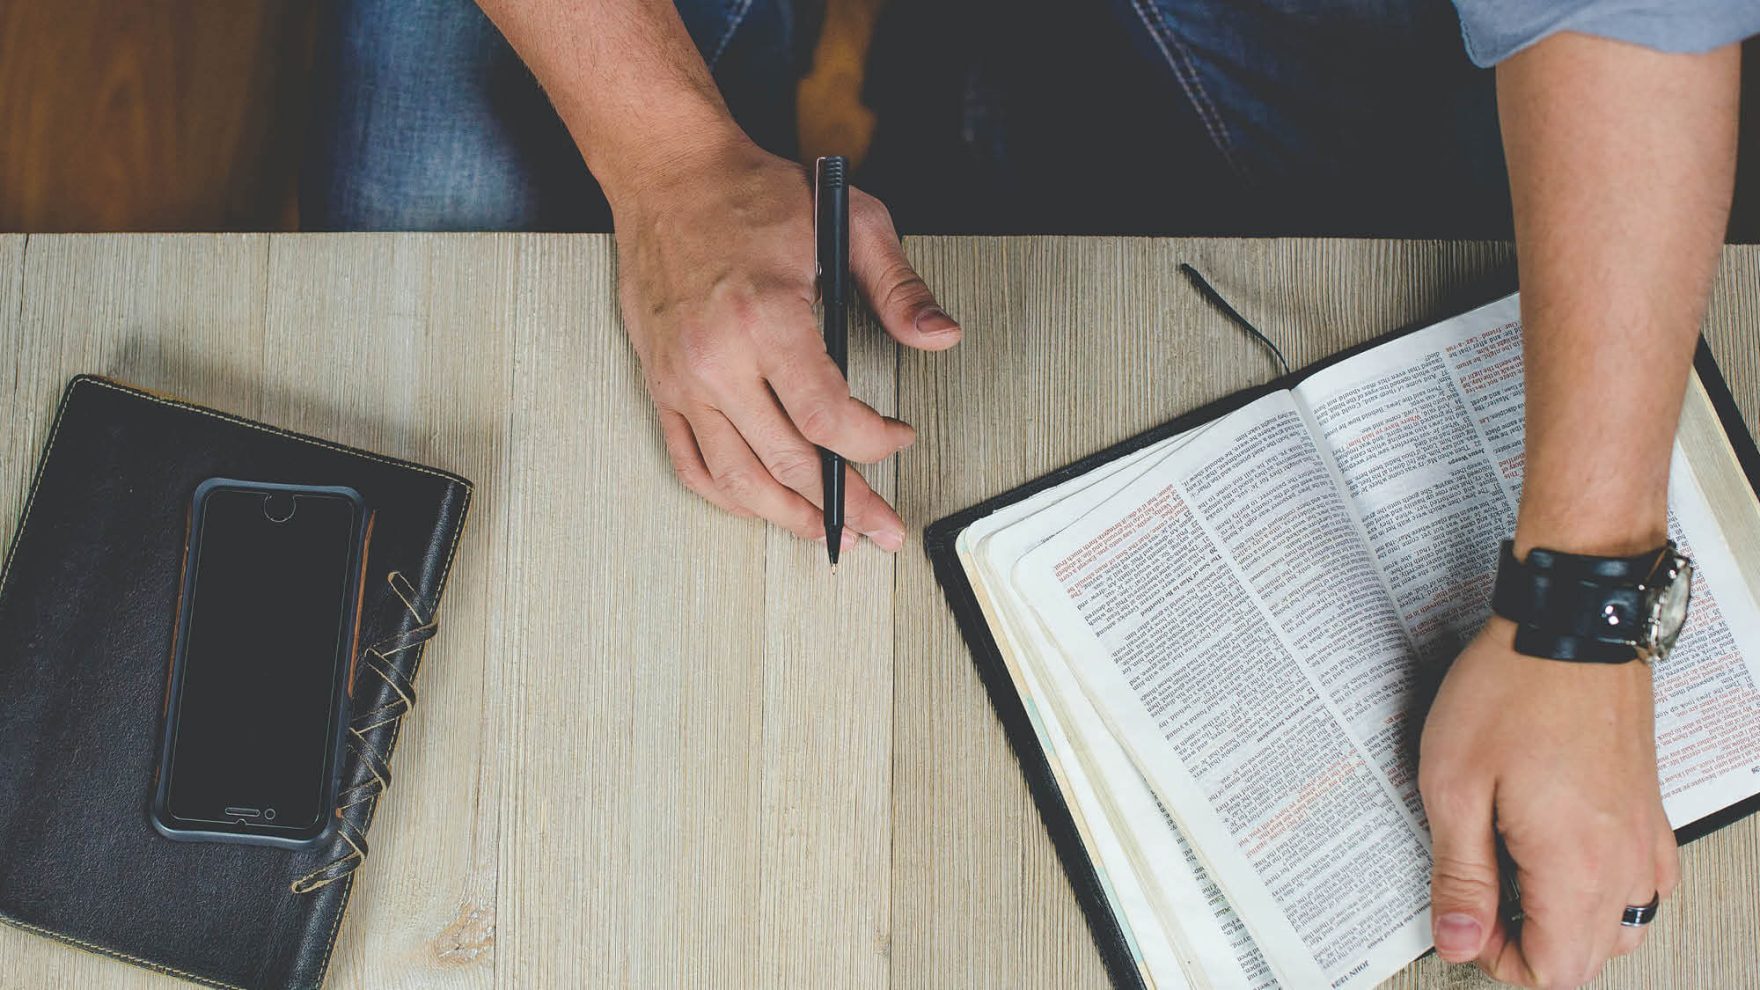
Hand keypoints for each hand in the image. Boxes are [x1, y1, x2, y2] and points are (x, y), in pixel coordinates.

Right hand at [610, 135, 960, 549]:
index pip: (827, 417)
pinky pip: (692, 464)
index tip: (899, 438)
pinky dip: (731, 497)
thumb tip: (939, 335)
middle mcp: (716, 358)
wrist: (669, 174)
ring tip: (829, 534)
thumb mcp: (848, 221)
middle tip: (882, 526)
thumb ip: (898, 286)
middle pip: (788, 462)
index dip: (873, 444)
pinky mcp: (661, 385)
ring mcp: (683, 379)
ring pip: (737, 479)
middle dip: (846, 503)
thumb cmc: (750, 194)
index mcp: (765, 318)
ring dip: (787, 518)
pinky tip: (764, 506)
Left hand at [1418, 617, 1677, 988]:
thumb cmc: (1512, 687)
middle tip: (1483, 898)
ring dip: (1570, 922)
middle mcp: (1622, 859)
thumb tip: (1459, 939)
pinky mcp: (1647, 809)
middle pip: (1590, 957)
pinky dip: (1603, 889)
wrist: (1569, 623)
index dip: (1500, 959)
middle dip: (1531, 945)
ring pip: (1622, 925)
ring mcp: (1643, 835)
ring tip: (1516, 875)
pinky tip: (1559, 854)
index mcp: (1576, 864)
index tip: (1466, 921)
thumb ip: (1460, 873)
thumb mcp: (1455, 784)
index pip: (1554, 971)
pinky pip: (1642, 882)